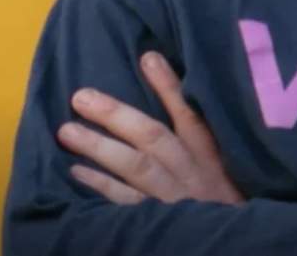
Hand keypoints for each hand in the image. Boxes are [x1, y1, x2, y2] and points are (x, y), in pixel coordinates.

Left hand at [57, 51, 244, 205]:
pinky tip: (76, 172)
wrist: (230, 240)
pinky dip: (102, 186)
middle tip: (82, 97)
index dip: (169, 86)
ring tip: (66, 130)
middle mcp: (190, 171)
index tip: (147, 58)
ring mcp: (172, 196)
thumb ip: (200, 134)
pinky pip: (125, 202)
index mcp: (209, 153)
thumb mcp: (221, 162)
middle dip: (117, 115)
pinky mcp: (157, 220)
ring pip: (136, 167)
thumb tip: (165, 87)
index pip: (190, 114)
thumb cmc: (221, 196)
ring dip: (100, 147)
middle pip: (154, 137)